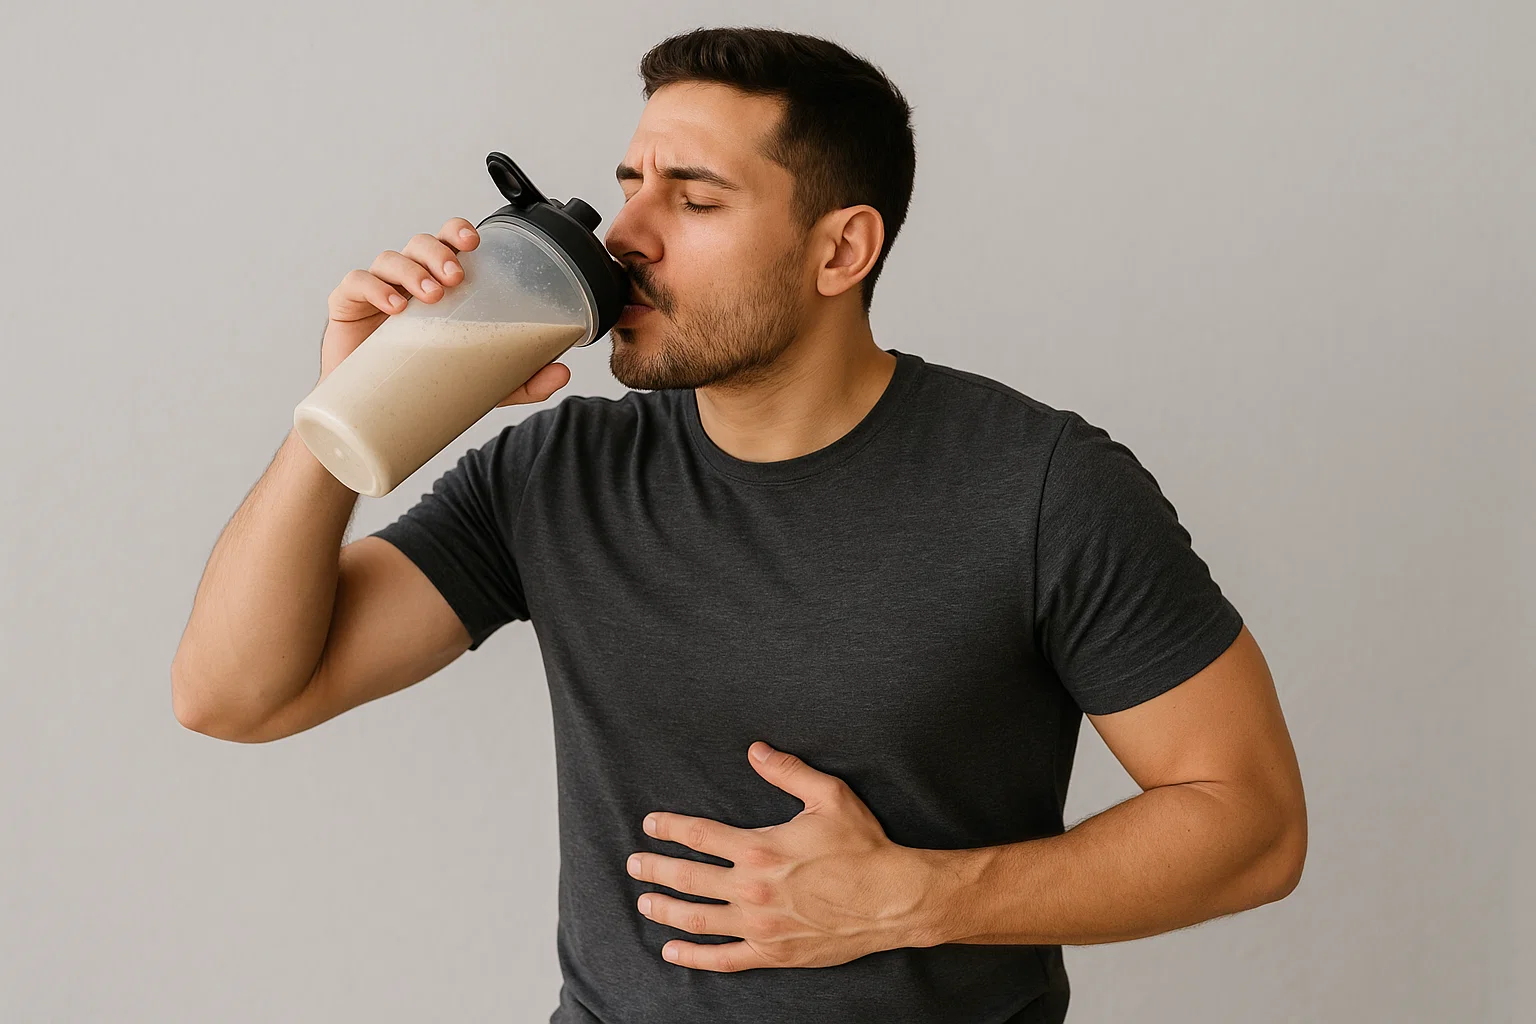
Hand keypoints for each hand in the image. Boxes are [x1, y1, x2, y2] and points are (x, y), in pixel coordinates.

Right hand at [318, 218, 569, 403]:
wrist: (374, 415)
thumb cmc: (425, 383)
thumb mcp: (481, 383)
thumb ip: (520, 378)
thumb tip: (561, 373)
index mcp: (439, 284)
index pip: (449, 244)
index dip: (458, 232)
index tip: (475, 243)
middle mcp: (408, 280)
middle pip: (421, 243)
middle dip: (439, 251)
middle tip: (455, 276)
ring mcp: (376, 291)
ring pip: (390, 259)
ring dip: (412, 270)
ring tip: (431, 295)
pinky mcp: (347, 306)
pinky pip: (356, 283)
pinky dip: (374, 288)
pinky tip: (394, 306)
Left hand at [625, 742, 937, 971]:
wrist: (893, 899)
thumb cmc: (863, 846)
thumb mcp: (830, 796)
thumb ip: (788, 771)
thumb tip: (756, 750)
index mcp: (760, 848)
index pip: (700, 835)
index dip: (670, 828)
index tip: (650, 824)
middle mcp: (752, 888)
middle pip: (688, 877)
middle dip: (656, 868)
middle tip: (635, 863)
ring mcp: (759, 924)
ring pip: (697, 918)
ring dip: (665, 910)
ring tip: (644, 902)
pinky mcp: (773, 952)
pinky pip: (723, 958)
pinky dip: (693, 957)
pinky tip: (672, 951)